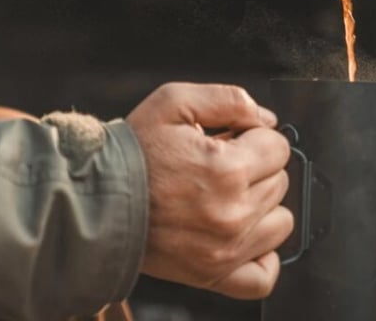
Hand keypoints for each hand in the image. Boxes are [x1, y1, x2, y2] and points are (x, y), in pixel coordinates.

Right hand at [126, 83, 291, 299]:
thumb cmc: (133, 153)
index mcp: (227, 170)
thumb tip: (266, 118)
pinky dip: (261, 255)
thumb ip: (228, 99)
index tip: (231, 141)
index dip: (255, 138)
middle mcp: (232, 213)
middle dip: (255, 168)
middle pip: (280, 181)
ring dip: (262, 206)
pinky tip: (243, 234)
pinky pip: (264, 276)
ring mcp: (225, 249)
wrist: (95, 200)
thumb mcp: (174, 102)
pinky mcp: (214, 275)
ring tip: (228, 197)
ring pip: (280, 222)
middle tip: (219, 166)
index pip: (278, 147)